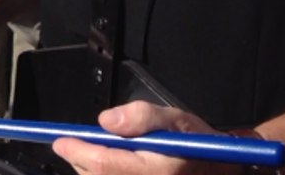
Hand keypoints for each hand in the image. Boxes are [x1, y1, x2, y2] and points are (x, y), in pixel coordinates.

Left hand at [53, 101, 239, 174]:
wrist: (223, 172)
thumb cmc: (198, 145)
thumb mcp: (175, 119)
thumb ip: (141, 116)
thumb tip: (106, 120)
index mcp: (160, 169)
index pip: (105, 164)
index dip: (77, 152)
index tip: (61, 141)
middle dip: (80, 161)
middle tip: (72, 146)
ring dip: (90, 171)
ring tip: (91, 156)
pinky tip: (106, 168)